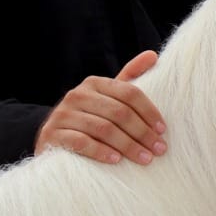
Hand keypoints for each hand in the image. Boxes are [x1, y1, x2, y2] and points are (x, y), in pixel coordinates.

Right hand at [35, 50, 166, 163]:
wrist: (55, 139)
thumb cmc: (91, 118)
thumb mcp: (109, 97)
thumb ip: (130, 77)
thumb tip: (152, 55)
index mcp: (95, 83)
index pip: (129, 93)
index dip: (149, 111)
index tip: (163, 130)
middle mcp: (77, 95)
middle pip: (119, 112)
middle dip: (142, 133)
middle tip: (159, 150)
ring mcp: (62, 114)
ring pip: (103, 128)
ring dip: (128, 145)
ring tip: (144, 159)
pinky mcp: (52, 134)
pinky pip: (82, 142)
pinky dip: (101, 151)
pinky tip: (117, 160)